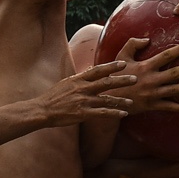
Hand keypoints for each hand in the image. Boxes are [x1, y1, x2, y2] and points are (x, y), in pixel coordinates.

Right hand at [36, 62, 154, 125]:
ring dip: (120, 100)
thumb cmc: (54, 97)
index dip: (111, 66)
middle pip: (106, 83)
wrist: (42, 110)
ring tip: (131, 101)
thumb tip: (92, 70)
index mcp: (78, 79)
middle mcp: (82, 88)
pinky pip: (102, 113)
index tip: (123, 64)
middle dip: (122, 80)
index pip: (98, 70)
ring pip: (106, 99)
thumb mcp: (66, 82)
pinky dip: (114, 113)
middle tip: (135, 78)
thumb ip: (81, 78)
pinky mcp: (82, 113)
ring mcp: (83, 101)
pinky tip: (123, 114)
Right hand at [110, 36, 178, 111]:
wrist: (107, 98)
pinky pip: (168, 107)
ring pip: (175, 90)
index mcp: (145, 66)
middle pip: (175, 73)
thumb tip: (147, 39)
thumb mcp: (121, 57)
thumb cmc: (115, 76)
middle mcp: (151, 80)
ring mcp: (152, 93)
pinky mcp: (151, 105)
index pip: (166, 56)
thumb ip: (133, 44)